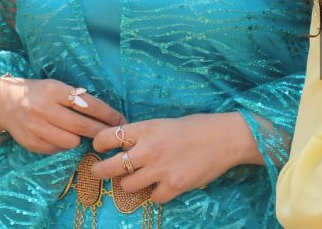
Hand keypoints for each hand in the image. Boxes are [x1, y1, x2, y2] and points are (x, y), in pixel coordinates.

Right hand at [0, 78, 123, 154]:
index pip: (88, 104)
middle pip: (82, 126)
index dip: (107, 114)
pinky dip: (63, 145)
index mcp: (53, 90)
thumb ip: (75, 98)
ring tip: (79, 134)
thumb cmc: (36, 93)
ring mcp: (36, 128)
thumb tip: (105, 114)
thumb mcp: (54, 87)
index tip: (121, 120)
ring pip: (71, 142)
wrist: (3, 103)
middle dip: (101, 132)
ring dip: (80, 140)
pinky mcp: (32, 144)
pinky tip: (60, 138)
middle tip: (114, 136)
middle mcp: (43, 109)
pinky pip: (57, 150)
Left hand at [90, 113, 256, 203]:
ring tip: (136, 178)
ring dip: (129, 183)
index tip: (99, 147)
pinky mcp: (174, 186)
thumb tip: (123, 144)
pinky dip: (155, 194)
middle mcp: (148, 149)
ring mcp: (160, 170)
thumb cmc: (195, 127)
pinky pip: (153, 198)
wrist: (224, 138)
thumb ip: (143, 134)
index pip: (107, 137)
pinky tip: (161, 186)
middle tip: (97, 171)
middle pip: (110, 166)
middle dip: (99, 170)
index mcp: (145, 129)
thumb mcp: (163, 123)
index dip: (99, 143)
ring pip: (127, 185)